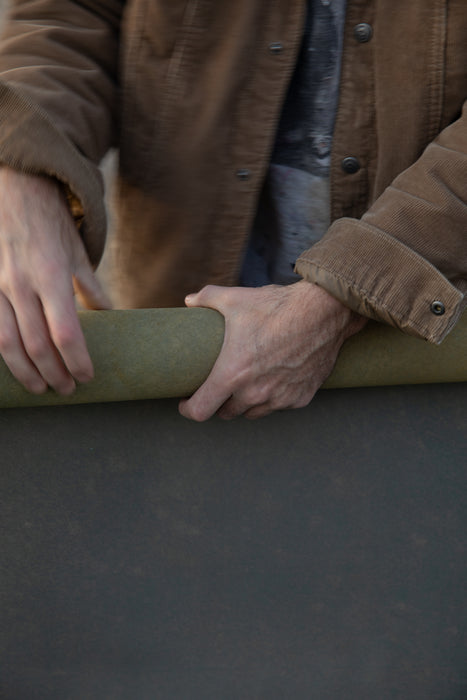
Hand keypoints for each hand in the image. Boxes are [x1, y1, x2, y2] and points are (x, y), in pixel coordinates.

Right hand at [0, 167, 109, 394]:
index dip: (76, 360)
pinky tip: (14, 366)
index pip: (66, 333)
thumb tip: (111, 317)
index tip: (88, 377)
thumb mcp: (78, 253)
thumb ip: (92, 289)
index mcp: (52, 276)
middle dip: (54, 373)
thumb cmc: (52, 222)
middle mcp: (22, 284)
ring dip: (26, 371)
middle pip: (37, 344)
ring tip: (41, 387)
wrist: (16, 189)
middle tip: (68, 389)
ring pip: (7, 342)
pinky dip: (2, 352)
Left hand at [179, 280, 366, 420]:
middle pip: (226, 413)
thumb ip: (206, 298)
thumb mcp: (234, 298)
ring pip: (253, 412)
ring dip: (245, 403)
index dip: (188, 409)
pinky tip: (273, 380)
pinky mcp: (301, 398)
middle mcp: (254, 393)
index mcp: (232, 374)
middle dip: (219, 402)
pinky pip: (279, 406)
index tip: (186, 402)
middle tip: (218, 386)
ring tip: (245, 385)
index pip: (200, 410)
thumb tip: (189, 301)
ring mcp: (279, 398)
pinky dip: (273, 398)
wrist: (324, 311)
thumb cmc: (276, 306)